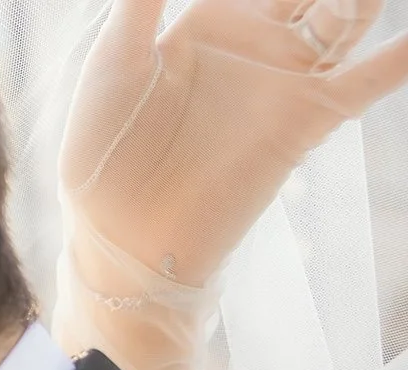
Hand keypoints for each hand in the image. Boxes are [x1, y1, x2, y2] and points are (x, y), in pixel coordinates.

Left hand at [63, 0, 407, 287]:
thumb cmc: (103, 154)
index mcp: (208, 21)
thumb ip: (141, 1)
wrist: (122, 235)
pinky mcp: (309, 119)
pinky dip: (402, 55)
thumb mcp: (114, 64)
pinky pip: (371, 78)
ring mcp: (287, 79)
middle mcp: (257, 41)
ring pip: (349, 11)